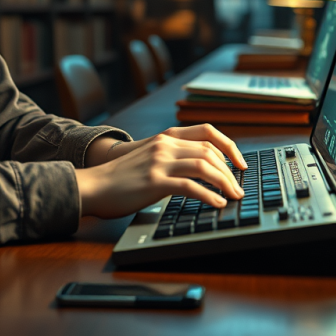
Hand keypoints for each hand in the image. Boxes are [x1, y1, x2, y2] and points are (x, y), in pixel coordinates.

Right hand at [75, 125, 246, 218]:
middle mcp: (165, 145)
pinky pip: (189, 186)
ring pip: (204, 166)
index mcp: (166, 137)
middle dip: (230, 171)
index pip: (208, 132)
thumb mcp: (149, 157)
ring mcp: (159, 162)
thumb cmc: (122, 176)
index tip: (240, 163)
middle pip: (210, 151)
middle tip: (239, 188)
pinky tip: (217, 204)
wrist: (94, 185)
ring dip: (225, 183)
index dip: (230, 146)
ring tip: (233, 196)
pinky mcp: (154, 182)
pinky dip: (208, 195)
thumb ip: (172, 157)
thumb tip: (202, 169)